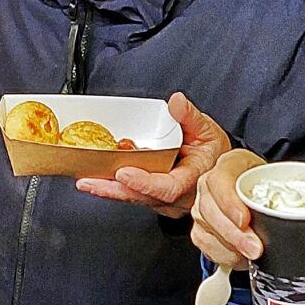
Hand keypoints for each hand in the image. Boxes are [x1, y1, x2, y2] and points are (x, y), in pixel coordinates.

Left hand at [75, 92, 229, 217]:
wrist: (219, 174)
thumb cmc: (214, 153)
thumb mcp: (207, 130)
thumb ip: (189, 116)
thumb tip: (176, 103)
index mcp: (192, 179)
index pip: (167, 187)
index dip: (144, 183)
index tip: (123, 173)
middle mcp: (177, 197)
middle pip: (141, 197)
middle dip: (112, 190)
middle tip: (89, 182)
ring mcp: (164, 202)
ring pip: (133, 198)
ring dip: (108, 190)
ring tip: (86, 181)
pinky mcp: (153, 200)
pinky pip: (131, 196)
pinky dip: (113, 188)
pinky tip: (95, 180)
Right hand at [190, 148, 304, 269]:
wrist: (256, 192)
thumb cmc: (274, 187)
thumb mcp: (299, 183)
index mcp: (233, 166)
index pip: (221, 180)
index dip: (229, 201)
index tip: (245, 219)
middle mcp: (214, 186)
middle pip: (211, 210)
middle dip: (233, 235)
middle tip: (256, 250)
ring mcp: (206, 209)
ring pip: (206, 230)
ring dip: (228, 248)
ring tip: (251, 259)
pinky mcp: (204, 229)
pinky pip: (206, 246)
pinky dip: (222, 255)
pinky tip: (241, 261)